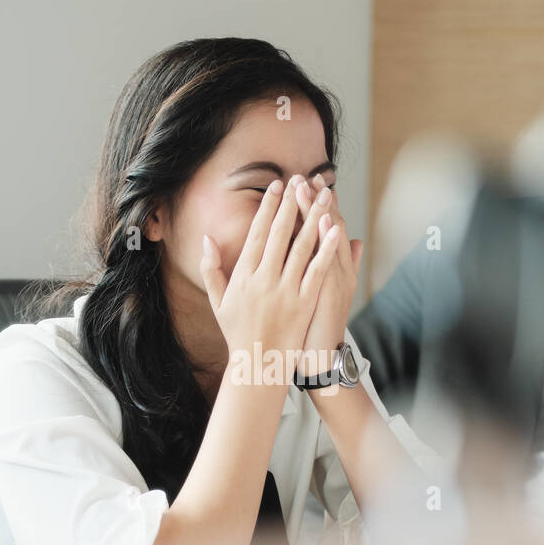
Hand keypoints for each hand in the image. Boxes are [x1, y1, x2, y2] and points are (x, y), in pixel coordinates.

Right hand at [201, 175, 342, 370]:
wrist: (258, 364)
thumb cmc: (237, 332)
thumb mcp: (218, 300)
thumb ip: (211, 268)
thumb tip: (207, 238)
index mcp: (243, 275)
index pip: (258, 233)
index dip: (269, 208)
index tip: (277, 187)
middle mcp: (264, 279)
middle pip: (281, 233)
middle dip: (292, 204)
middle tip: (301, 180)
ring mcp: (285, 290)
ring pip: (302, 246)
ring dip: (314, 218)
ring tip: (323, 196)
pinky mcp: (304, 302)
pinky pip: (317, 270)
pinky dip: (326, 249)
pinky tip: (335, 230)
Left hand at [294, 175, 361, 376]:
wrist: (319, 355)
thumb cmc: (318, 323)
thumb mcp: (333, 290)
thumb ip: (344, 263)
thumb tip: (356, 241)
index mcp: (333, 265)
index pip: (324, 227)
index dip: (318, 204)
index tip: (308, 181)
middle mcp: (336, 268)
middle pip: (327, 227)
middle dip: (317, 201)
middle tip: (306, 175)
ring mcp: (334, 278)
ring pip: (327, 239)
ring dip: (318, 211)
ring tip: (309, 188)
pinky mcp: (328, 291)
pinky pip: (326, 261)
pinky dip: (327, 241)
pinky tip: (323, 221)